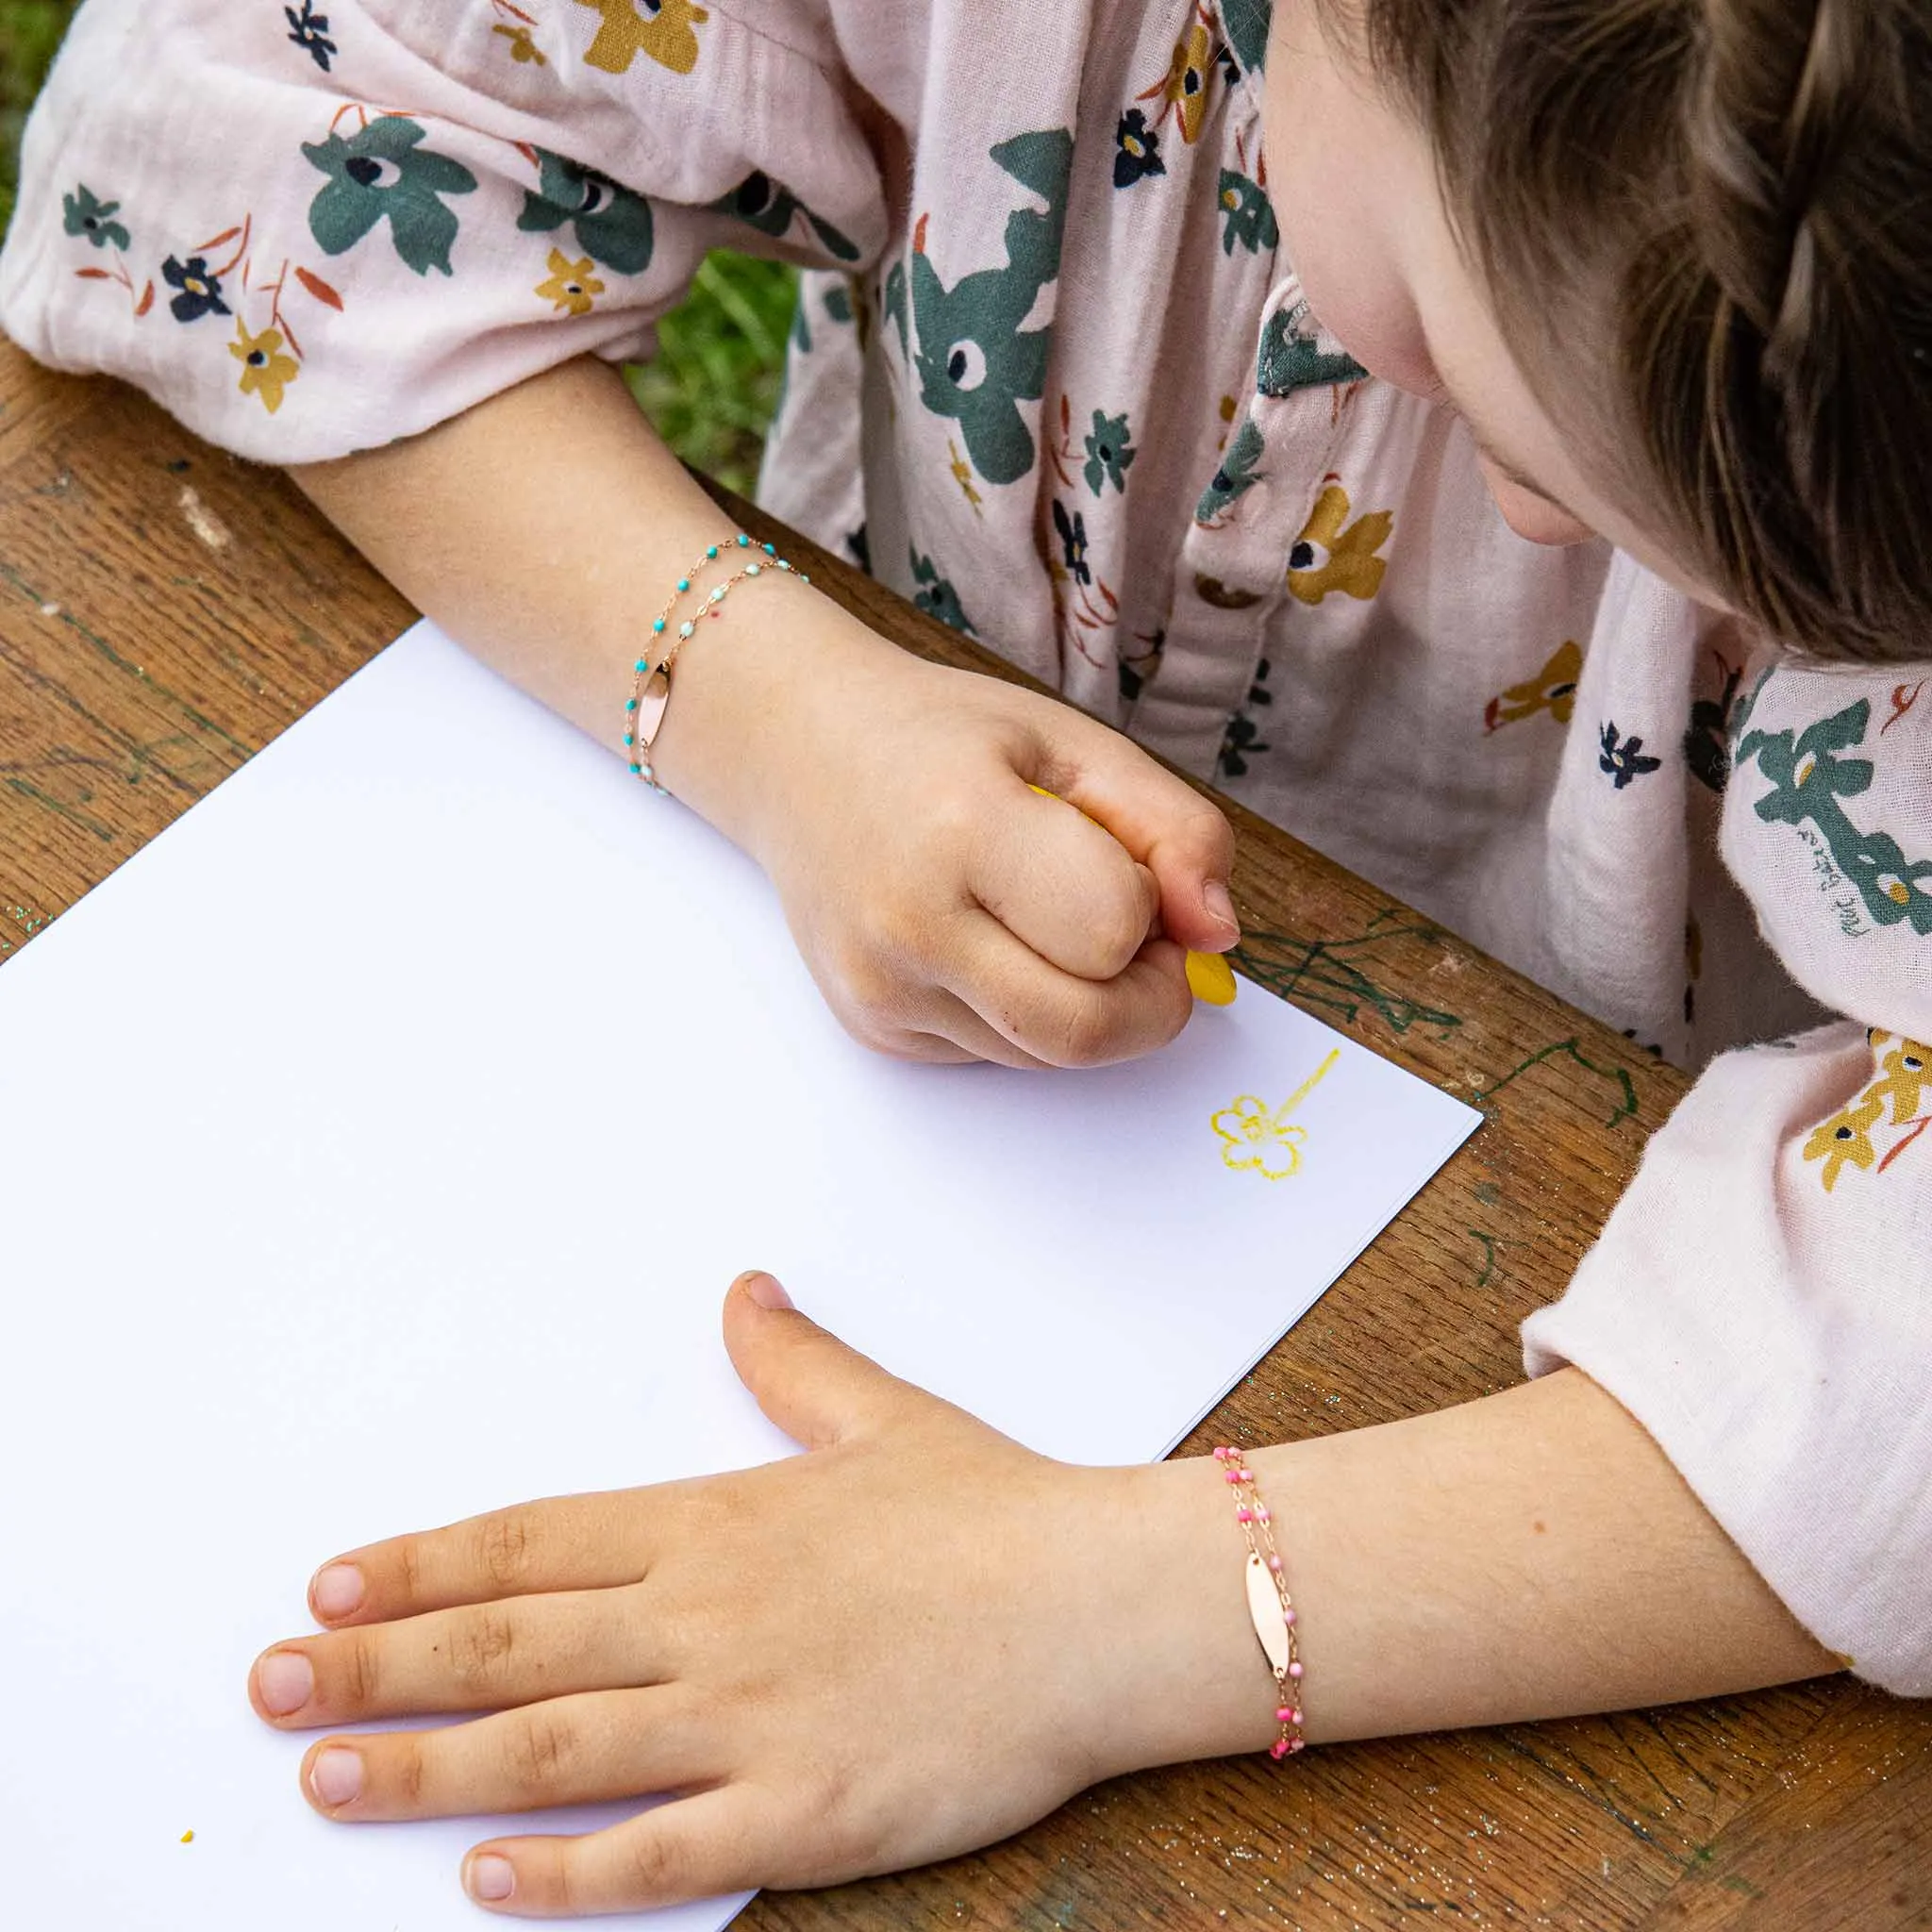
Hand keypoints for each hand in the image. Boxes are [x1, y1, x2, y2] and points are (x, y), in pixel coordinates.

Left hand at [248, 1275, 1249, 1916]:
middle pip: (509, 1643)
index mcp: (718, 1519)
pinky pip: (660, 1849)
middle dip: (374, 1669)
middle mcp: (709, 1616)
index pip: (533, 1540)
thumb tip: (744, 1291)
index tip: (329, 1589)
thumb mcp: (883, 1415)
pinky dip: (562, 1874)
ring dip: (425, 1768)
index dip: (420, 1565)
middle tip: (268, 1689)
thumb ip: (792, 1360)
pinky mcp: (803, 1809)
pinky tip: (483, 1883)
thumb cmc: (997, 1508)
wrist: (1101, 1601)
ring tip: (322, 1781)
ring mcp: (749, 1717)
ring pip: (550, 1746)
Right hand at [657, 601, 1240, 1068]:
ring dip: (1089, 1007)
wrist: (798, 755)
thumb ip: (1175, 830)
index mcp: (964, 828)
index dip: (1150, 911)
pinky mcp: (875, 1029)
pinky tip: (993, 939)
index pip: (1112, 930)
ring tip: (1051, 920)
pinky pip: (998, 1056)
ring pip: (1049, 1057)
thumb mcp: (1074, 744)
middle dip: (1149, 1000)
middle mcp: (910, 923)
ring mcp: (883, 987)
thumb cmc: (943, 741)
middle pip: (1085, 1031)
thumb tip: (1220, 936)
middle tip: (1137, 937)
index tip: (1134, 872)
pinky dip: (1027, 1013)